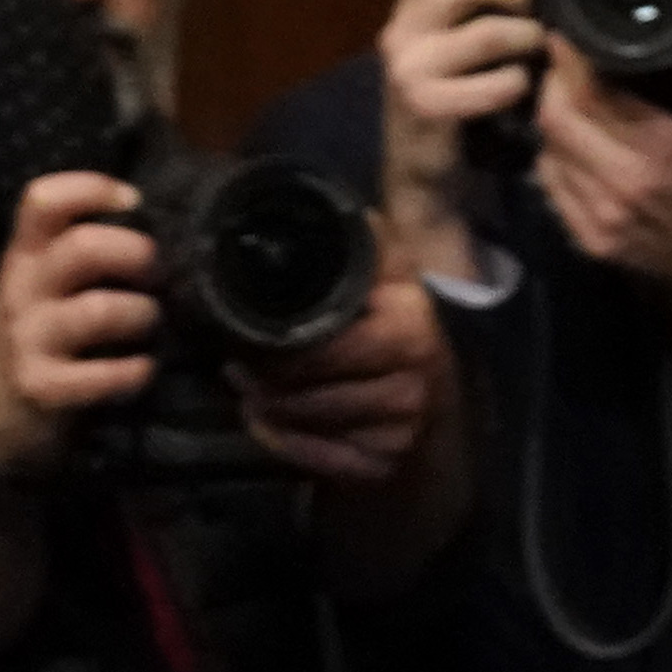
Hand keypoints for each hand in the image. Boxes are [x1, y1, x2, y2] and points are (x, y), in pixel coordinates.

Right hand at [0, 171, 160, 478]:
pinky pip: (99, 375)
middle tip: (157, 274)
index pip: (44, 199)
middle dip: (137, 255)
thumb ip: (78, 250)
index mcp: (24, 254)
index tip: (134, 201)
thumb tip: (157, 220)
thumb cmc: (33, 337)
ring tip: (150, 324)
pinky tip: (142, 370)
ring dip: (142, 315)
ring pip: (100, 310)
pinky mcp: (39, 388)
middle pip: (84, 247)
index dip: (93, 188)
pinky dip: (133, 372)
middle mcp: (20, 289)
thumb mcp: (41, 284)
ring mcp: (27, 339)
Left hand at [233, 256, 449, 487]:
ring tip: (247, 386)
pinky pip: (313, 457)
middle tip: (236, 363)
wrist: (435, 398)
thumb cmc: (400, 327)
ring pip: (305, 420)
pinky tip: (267, 421)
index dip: (278, 339)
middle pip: (309, 386)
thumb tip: (328, 205)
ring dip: (265, 406)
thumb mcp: (393, 277)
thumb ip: (367, 241)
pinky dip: (281, 441)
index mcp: (410, 325)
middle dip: (263, 376)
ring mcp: (399, 429)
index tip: (245, 330)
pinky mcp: (382, 466)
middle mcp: (412, 379)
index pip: (326, 341)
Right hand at [376, 0, 542, 279]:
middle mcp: (401, 31)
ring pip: (487, 31)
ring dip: (526, 38)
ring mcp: (408, 70)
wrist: (422, 176)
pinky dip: (516, 84)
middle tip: (538, 10)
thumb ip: (480, 8)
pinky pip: (492, 84)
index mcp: (410, 7)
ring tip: (537, 51)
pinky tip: (518, 91)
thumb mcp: (457, 46)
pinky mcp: (425, 108)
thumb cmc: (454, 101)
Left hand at [528, 46, 671, 365]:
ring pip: (547, 153)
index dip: (567, 63)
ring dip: (551, 121)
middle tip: (560, 64)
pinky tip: (571, 141)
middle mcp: (621, 185)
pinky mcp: (588, 241)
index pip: (590, 96)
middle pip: (555, 122)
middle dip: (551, 85)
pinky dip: (554, 157)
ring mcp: (599, 218)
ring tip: (564, 98)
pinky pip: (551, 187)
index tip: (561, 36)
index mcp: (658, 150)